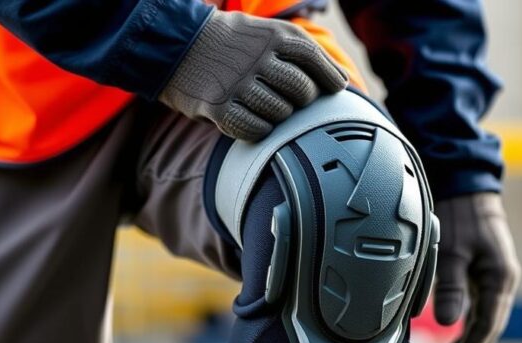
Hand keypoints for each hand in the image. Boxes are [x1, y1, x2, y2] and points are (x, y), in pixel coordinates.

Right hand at [158, 10, 347, 141]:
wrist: (179, 46)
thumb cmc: (234, 45)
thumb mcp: (268, 33)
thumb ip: (303, 52)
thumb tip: (342, 80)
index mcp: (274, 36)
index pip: (314, 61)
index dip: (330, 78)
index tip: (334, 89)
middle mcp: (258, 58)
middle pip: (303, 92)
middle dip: (302, 99)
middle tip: (289, 97)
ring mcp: (239, 84)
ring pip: (282, 113)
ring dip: (280, 114)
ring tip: (265, 104)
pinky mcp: (221, 108)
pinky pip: (258, 130)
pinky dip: (261, 129)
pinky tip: (253, 118)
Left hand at [434, 193, 520, 342]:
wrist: (466, 186)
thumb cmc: (459, 215)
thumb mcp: (451, 251)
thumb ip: (451, 287)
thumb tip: (449, 324)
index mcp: (500, 278)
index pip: (487, 326)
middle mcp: (502, 281)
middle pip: (489, 329)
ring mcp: (494, 278)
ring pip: (483, 320)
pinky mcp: (484, 273)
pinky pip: (478, 308)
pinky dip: (466, 326)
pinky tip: (453, 337)